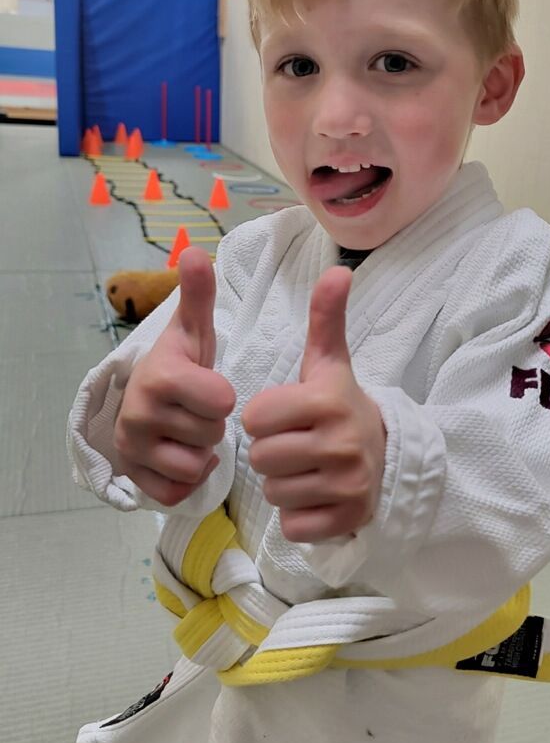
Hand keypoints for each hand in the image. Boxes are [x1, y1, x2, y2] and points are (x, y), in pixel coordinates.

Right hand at [113, 246, 235, 506]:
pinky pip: (177, 492)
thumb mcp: (192, 329)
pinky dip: (185, 479)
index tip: (210, 387)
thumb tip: (196, 249)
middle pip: (212, 435)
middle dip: (213, 424)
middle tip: (198, 410)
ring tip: (189, 431)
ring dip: (201, 452)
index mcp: (160, 377)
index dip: (224, 397)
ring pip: (197, 466)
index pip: (223, 402)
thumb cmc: (180, 363)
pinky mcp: (133, 477)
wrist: (145, 396)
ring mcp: (132, 449)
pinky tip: (181, 455)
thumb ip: (198, 294)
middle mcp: (138, 415)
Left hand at [242, 266, 386, 542]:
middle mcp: (340, 443)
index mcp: (328, 401)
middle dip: (271, 453)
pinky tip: (317, 497)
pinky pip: (292, 525)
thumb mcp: (330, 363)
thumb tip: (338, 269)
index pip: (255, 417)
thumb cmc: (340, 407)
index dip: (264, 418)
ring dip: (283, 484)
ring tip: (307, 469)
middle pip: (261, 458)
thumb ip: (325, 318)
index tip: (288, 416)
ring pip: (273, 492)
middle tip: (298, 445)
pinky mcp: (347, 520)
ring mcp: (347, 485)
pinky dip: (298, 516)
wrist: (385, 457)